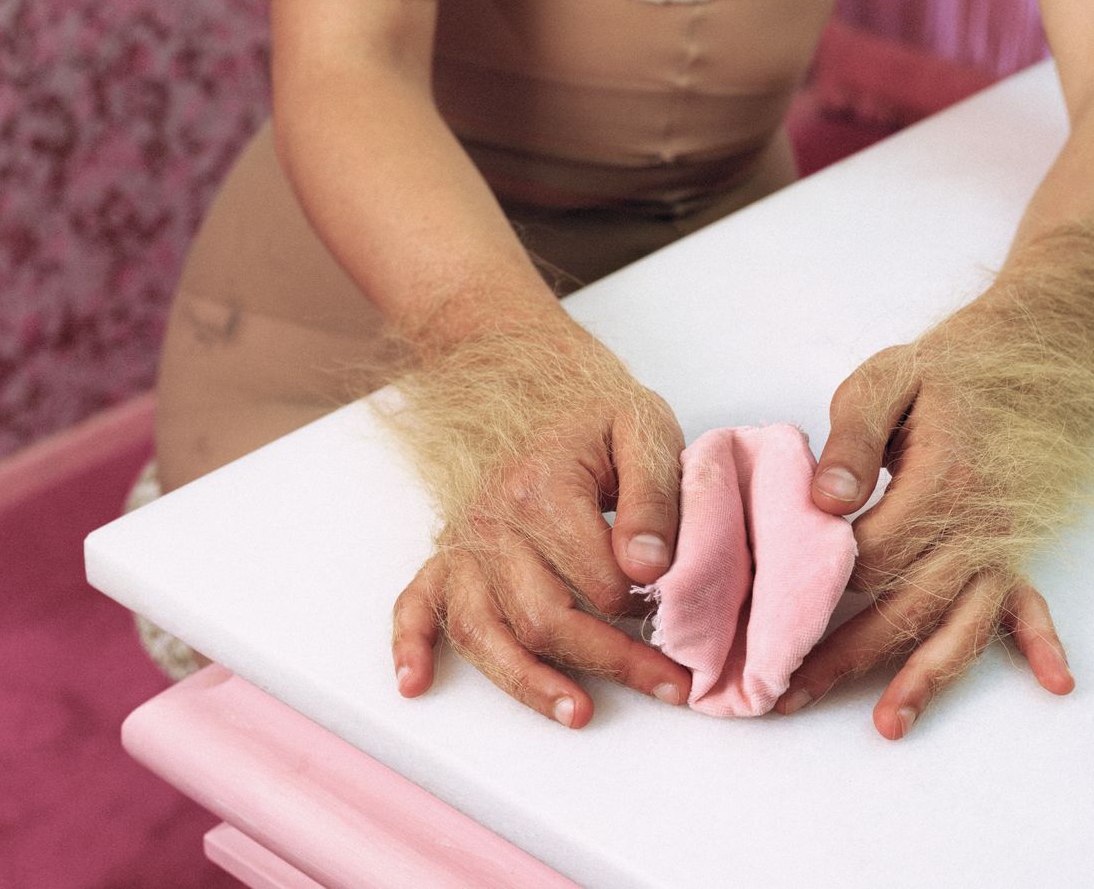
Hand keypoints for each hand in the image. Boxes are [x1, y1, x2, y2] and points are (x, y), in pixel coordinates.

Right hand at [389, 311, 691, 726]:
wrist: (533, 379)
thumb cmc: (594, 410)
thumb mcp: (644, 428)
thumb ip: (654, 497)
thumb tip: (651, 568)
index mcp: (544, 488)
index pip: (598, 579)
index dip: (646, 610)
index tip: (684, 623)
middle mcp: (494, 521)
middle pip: (543, 616)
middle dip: (611, 661)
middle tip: (670, 686)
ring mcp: (466, 540)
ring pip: (482, 628)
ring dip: (527, 681)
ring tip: (577, 713)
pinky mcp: (448, 552)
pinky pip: (415, 601)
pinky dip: (409, 644)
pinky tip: (416, 682)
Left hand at [778, 292, 1086, 737]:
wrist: (1028, 351)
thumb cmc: (944, 369)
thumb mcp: (886, 380)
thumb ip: (850, 438)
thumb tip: (825, 501)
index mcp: (939, 482)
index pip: (869, 555)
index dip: (816, 592)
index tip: (766, 622)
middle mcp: (977, 526)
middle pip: (905, 605)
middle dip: (846, 655)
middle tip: (788, 693)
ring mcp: (1002, 543)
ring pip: (961, 622)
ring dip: (924, 676)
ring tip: (887, 723)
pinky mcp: (1020, 547)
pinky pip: (1030, 600)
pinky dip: (1038, 640)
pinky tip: (1053, 682)